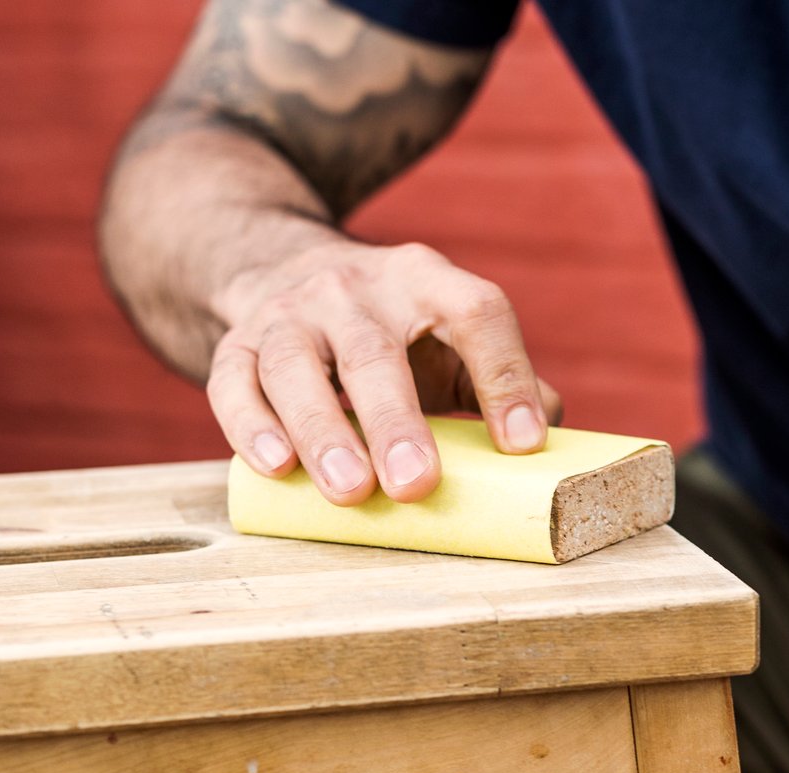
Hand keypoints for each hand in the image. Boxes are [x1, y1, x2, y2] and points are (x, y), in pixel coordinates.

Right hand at [208, 240, 562, 505]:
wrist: (280, 266)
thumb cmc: (394, 333)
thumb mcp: (452, 341)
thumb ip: (504, 381)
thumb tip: (554, 440)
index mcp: (427, 282)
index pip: (475, 313)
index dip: (503, 376)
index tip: (523, 444)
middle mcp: (357, 289)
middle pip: (374, 351)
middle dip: (397, 422)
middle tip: (416, 485)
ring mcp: (291, 312)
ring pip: (297, 366)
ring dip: (322, 430)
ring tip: (349, 491)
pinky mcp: (238, 342)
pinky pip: (234, 379)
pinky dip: (250, 424)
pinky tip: (275, 466)